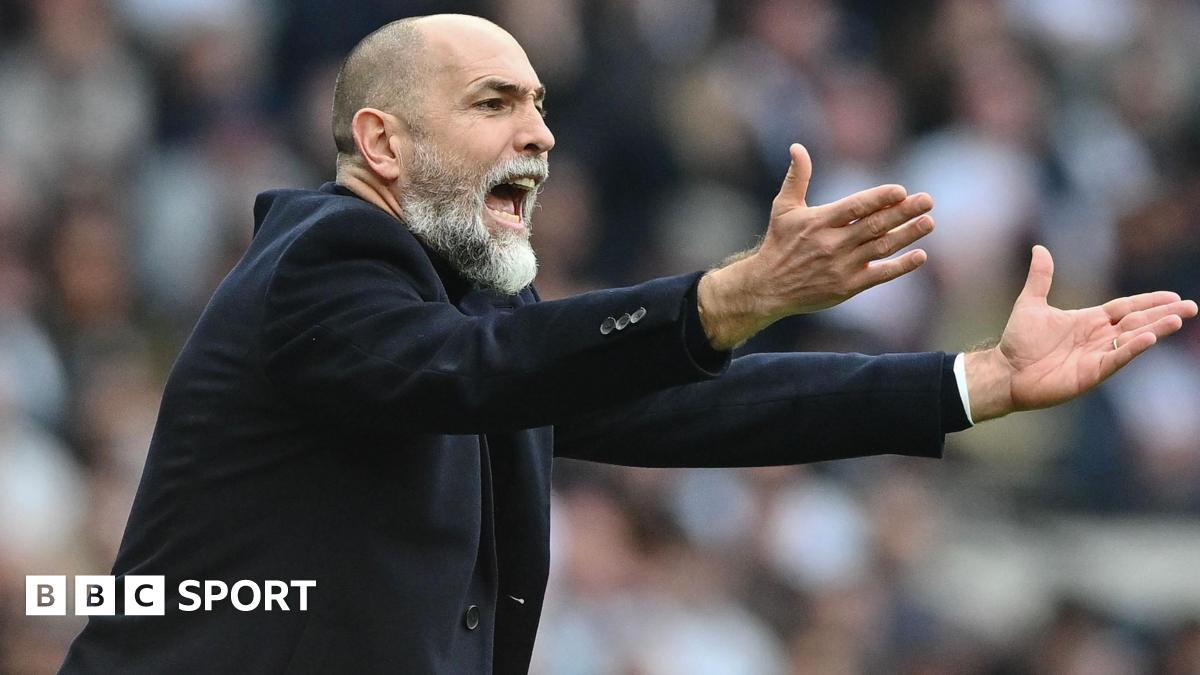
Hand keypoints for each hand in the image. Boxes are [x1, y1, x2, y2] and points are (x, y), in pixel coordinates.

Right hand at [698, 143, 934, 349]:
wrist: (767, 287)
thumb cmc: (778, 243)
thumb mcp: (783, 208)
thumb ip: (797, 177)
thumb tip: (797, 147)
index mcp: (819, 221)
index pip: (855, 207)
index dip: (879, 199)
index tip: (901, 191)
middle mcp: (832, 244)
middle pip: (874, 226)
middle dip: (903, 212)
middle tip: (927, 200)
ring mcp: (841, 266)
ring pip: (881, 248)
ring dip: (908, 235)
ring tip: (929, 222)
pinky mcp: (847, 287)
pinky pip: (879, 275)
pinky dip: (901, 266)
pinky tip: (920, 255)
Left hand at [965, 245, 1197, 420]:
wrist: (1005, 371)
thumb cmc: (1018, 341)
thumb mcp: (1030, 303)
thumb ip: (1041, 278)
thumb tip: (1039, 248)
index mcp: (1089, 321)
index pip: (1126, 308)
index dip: (1148, 302)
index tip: (1173, 296)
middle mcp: (1097, 337)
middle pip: (1137, 323)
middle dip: (1163, 315)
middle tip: (1191, 308)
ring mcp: (1097, 356)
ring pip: (1132, 340)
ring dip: (1155, 330)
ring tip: (1177, 320)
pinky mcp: (1091, 373)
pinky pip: (1116, 358)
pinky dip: (1132, 349)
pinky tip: (1149, 338)